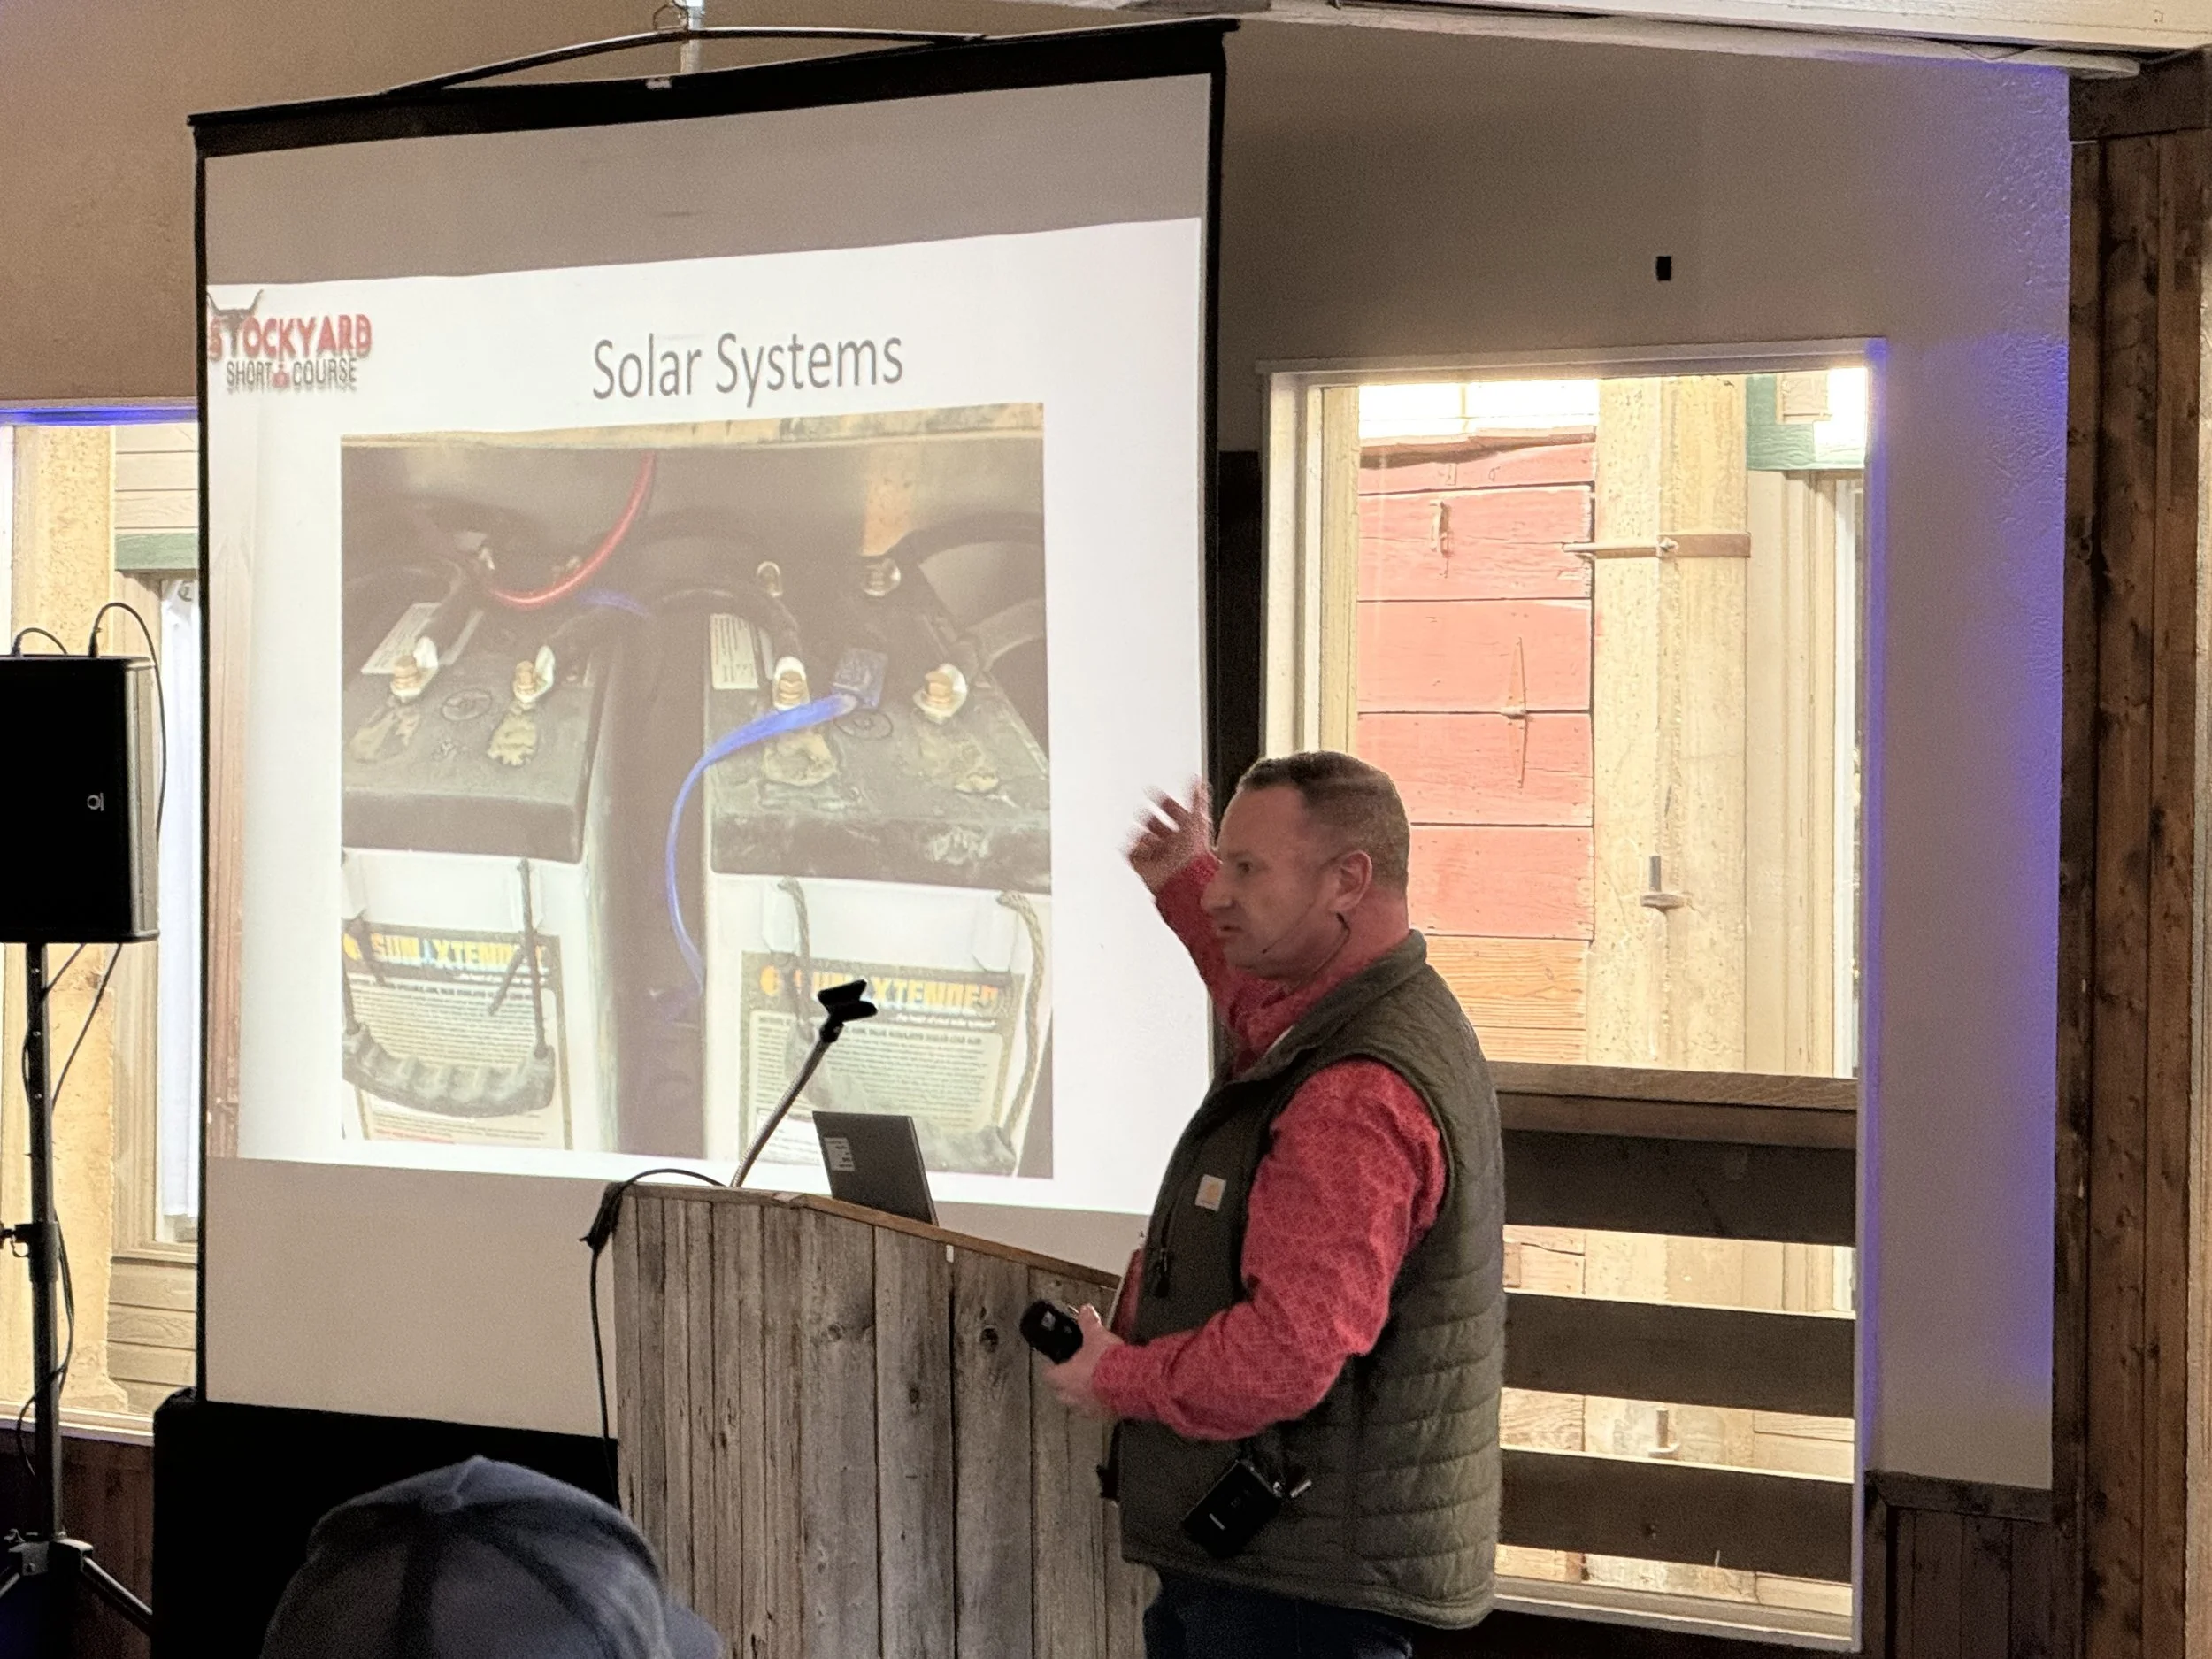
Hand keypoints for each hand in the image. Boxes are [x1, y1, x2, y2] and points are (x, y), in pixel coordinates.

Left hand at [1043, 1304, 1122, 1419]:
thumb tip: (1085, 1310)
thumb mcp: (1096, 1335)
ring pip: (1079, 1405)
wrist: (1132, 1382)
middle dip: (1067, 1385)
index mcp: (1065, 1378)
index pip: (1049, 1375)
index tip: (1057, 1363)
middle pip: (1061, 1394)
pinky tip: (1111, 1394)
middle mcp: (1073, 1396)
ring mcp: (1089, 1408)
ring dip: (1084, 1396)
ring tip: (1095, 1385)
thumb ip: (1088, 1323)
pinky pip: (1099, 1411)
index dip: (1052, 1368)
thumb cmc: (1108, 1362)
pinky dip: (1102, 1403)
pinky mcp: (1106, 1415)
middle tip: (1075, 1374)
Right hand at [1127, 782, 1211, 893]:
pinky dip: (1138, 850)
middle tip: (1150, 819)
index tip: (1156, 793)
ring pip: (1141, 835)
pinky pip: (1132, 850)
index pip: (1172, 812)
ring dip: (1147, 837)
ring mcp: (1155, 853)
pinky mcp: (1142, 863)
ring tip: (1153, 843)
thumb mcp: (1196, 821)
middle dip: (1151, 820)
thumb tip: (1198, 781)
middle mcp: (1170, 842)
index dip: (1165, 803)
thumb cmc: (1193, 854)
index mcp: (1184, 831)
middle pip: (1153, 822)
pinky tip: (1146, 852)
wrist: (1181, 879)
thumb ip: (1196, 800)